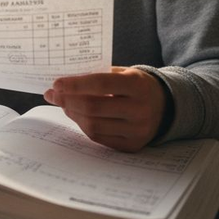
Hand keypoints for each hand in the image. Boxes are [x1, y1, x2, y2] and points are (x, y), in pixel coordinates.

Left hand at [43, 66, 166, 152]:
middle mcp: (140, 109)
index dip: (75, 84)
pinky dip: (83, 126)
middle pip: (93, 107)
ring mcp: (137, 130)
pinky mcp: (132, 145)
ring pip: (93, 125)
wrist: (165, 106)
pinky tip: (78, 115)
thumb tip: (63, 84)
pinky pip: (99, 138)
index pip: (101, 84)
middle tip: (53, 95)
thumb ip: (98, 76)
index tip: (56, 84)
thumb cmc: (136, 85)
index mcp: (137, 85)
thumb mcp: (124, 73)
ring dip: (73, 114)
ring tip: (64, 104)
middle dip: (67, 101)